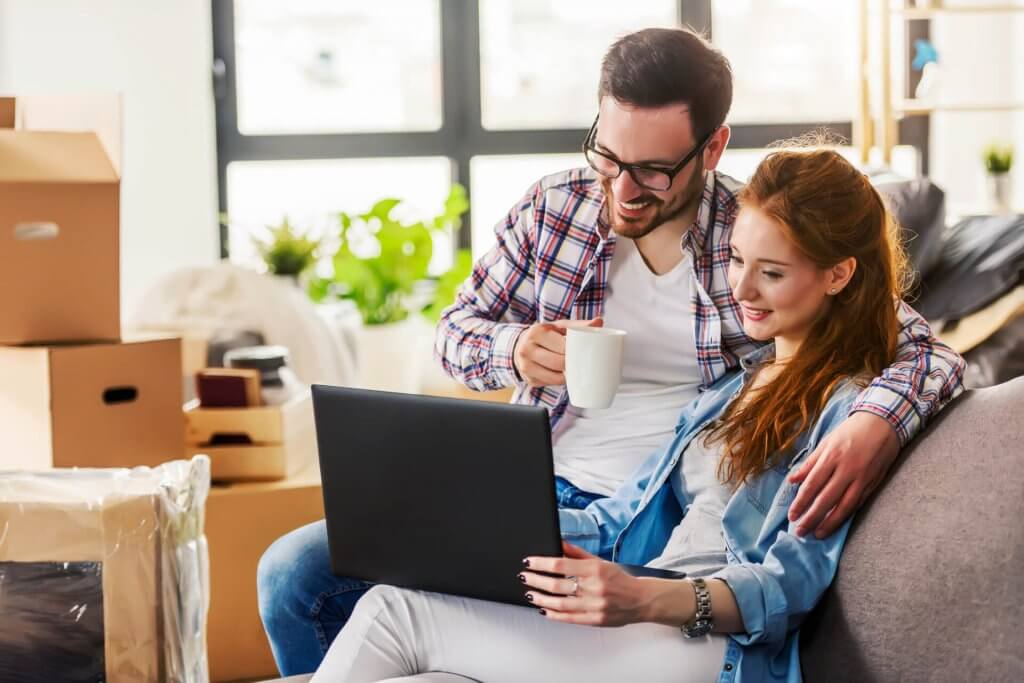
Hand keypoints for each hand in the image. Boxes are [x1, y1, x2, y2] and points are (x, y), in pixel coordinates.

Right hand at [512, 318, 602, 386]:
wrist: (521, 345)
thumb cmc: (546, 335)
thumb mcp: (560, 326)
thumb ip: (579, 325)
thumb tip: (598, 322)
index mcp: (536, 332)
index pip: (563, 346)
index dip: (576, 351)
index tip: (584, 352)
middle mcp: (526, 349)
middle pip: (558, 363)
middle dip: (572, 364)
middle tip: (581, 362)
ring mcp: (525, 366)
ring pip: (555, 377)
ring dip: (568, 375)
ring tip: (574, 368)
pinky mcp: (529, 379)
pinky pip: (550, 383)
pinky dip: (560, 380)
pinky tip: (563, 374)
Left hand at [519, 542, 655, 625]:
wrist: (640, 600)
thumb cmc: (619, 579)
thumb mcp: (600, 562)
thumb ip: (577, 553)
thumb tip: (558, 543)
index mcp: (595, 570)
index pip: (561, 564)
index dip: (541, 563)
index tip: (529, 562)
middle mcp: (594, 588)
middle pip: (557, 585)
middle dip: (536, 580)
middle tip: (524, 577)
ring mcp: (595, 606)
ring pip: (560, 604)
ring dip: (541, 598)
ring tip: (530, 594)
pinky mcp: (595, 620)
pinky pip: (569, 618)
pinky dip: (554, 614)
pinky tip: (544, 609)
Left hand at [787, 411, 899, 538]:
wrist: (883, 424)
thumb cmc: (850, 432)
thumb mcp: (826, 442)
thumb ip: (809, 463)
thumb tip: (792, 480)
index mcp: (831, 457)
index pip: (812, 485)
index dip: (801, 502)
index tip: (792, 516)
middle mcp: (846, 469)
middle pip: (826, 499)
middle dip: (811, 517)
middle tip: (800, 532)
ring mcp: (862, 478)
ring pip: (843, 506)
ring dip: (829, 523)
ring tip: (817, 534)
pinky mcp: (873, 483)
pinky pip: (857, 503)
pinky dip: (846, 516)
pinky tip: (836, 524)